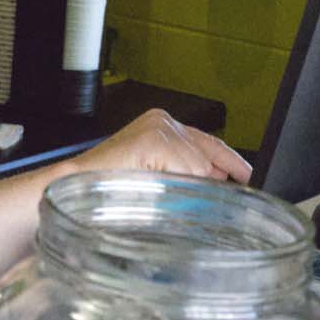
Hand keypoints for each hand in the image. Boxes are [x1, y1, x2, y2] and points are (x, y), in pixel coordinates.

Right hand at [69, 109, 250, 183]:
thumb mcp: (155, 178)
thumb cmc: (107, 189)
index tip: (246, 176)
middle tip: (213, 198)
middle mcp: (163, 121)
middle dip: (211, 179)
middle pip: (209, 153)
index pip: (208, 143)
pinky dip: (178, 187)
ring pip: (200, 166)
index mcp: (161, 125)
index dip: (230, 162)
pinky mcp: (155, 140)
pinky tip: (157, 191)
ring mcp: (159, 128)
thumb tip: (217, 185)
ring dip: (188, 189)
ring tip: (159, 197)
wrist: (73, 189)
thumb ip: (184, 174)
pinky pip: (188, 171)